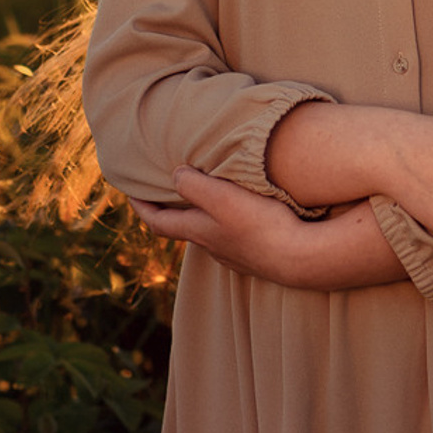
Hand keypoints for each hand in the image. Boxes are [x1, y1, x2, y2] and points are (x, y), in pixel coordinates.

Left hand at [129, 168, 319, 284]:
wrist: (300, 258)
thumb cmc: (260, 225)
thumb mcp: (221, 197)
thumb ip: (193, 184)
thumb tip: (175, 175)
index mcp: (199, 231)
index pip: (159, 222)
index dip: (142, 208)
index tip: (131, 193)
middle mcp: (213, 247)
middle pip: (184, 229)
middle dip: (173, 211)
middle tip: (169, 192)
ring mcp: (236, 255)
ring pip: (211, 234)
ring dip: (204, 217)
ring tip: (208, 197)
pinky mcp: (259, 257)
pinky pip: (237, 238)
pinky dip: (230, 224)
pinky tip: (243, 215)